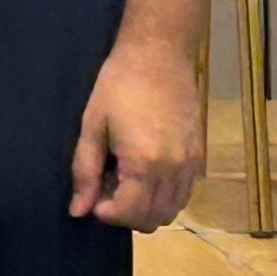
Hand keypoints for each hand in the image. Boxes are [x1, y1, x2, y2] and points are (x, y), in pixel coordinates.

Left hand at [70, 39, 204, 229]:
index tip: (91, 196)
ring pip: (170, 211)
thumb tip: (78, 210)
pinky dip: (162, 197)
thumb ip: (85, 171)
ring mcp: (191, 165)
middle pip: (151, 218)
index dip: (105, 213)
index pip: (128, 213)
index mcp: (145, 164)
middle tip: (104, 186)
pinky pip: (183, 195)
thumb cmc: (118, 86)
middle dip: (123, 212)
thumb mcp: (92, 126)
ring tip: (122, 179)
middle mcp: (174, 171)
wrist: (158, 57)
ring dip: (144, 207)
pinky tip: (143, 174)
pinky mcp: (198, 157)